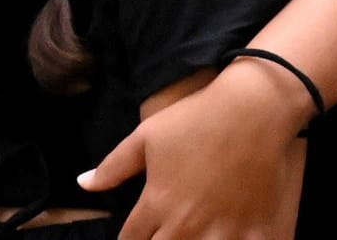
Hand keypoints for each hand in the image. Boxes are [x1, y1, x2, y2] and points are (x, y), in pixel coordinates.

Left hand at [80, 62, 307, 238]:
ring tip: (190, 236)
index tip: (135, 236)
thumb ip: (113, 166)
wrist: (254, 109)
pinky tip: (222, 238)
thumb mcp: (146, 136)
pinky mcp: (254, 231)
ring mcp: (222, 231)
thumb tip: (83, 183)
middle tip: (161, 232)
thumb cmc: (196, 118)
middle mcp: (186, 224)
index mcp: (158, 204)